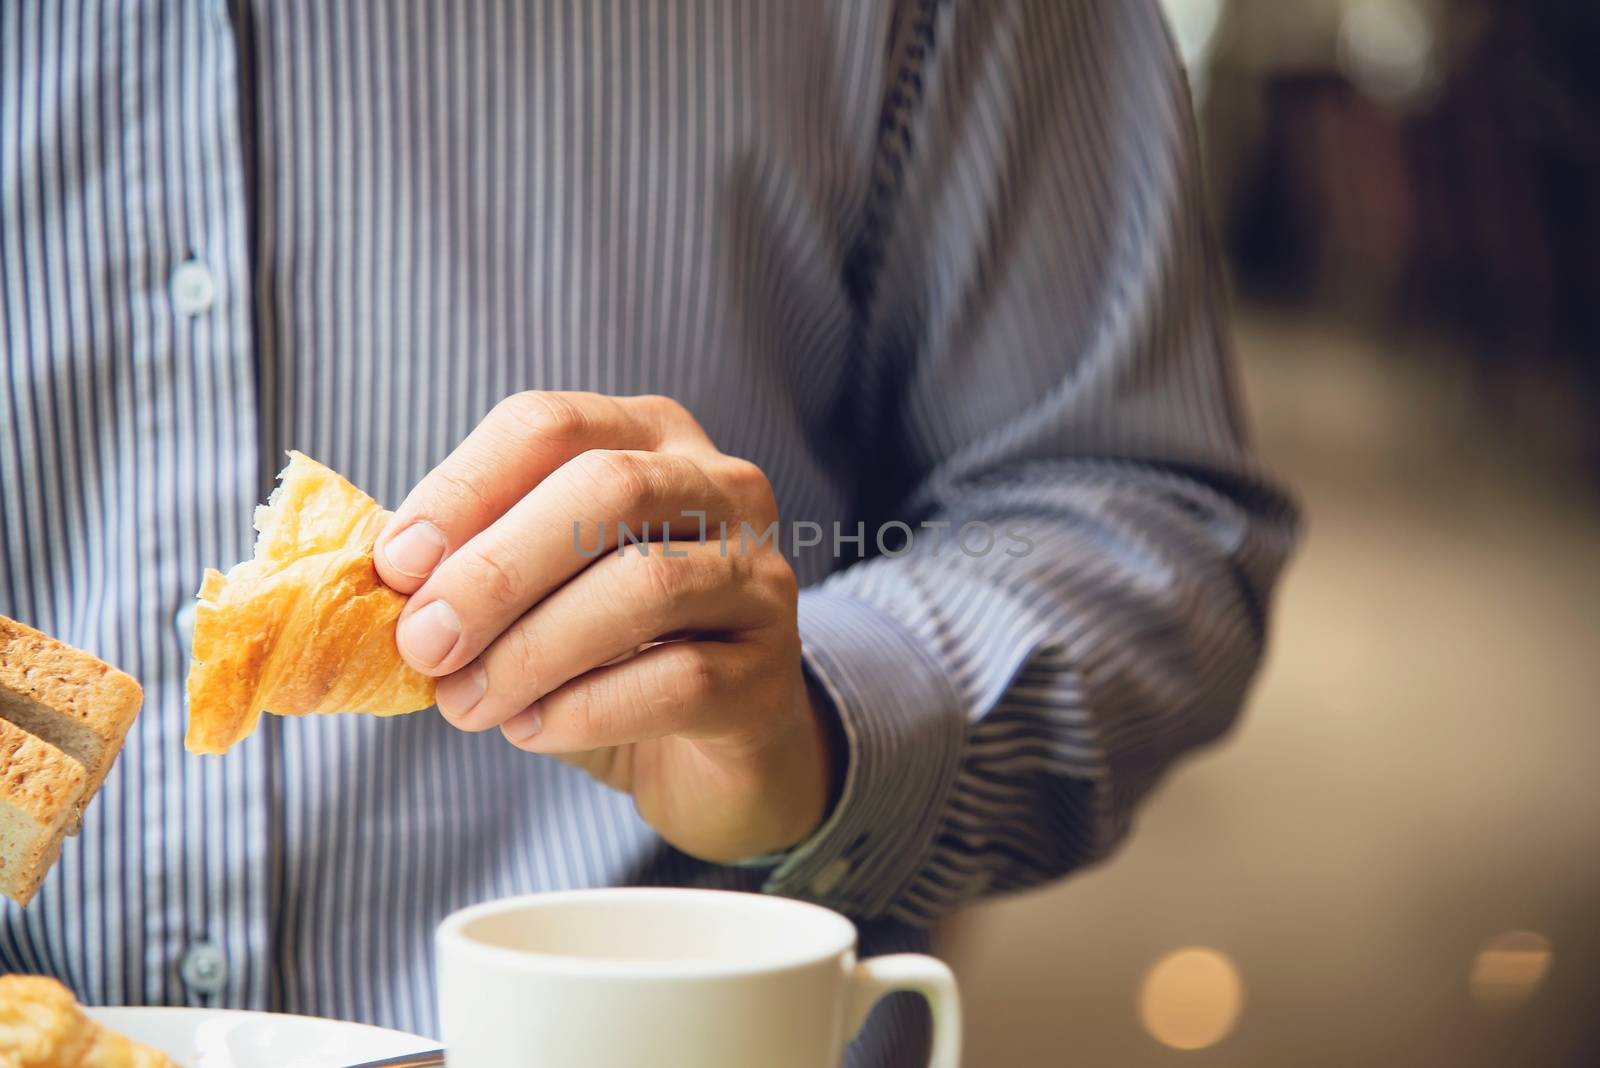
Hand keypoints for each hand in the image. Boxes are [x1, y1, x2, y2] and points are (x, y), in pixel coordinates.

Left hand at [374, 392, 838, 862]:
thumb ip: (471, 565)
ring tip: (465, 702)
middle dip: (496, 569)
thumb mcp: (540, 588)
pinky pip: (676, 679)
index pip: (551, 426)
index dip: (464, 488)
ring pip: (644, 586)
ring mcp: (759, 578)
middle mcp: (722, 489)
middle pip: (607, 490)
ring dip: (531, 649)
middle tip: (423, 643)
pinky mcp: (769, 675)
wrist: (715, 751)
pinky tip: (531, 730)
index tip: (395, 567)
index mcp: (650, 439)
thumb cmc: (610, 653)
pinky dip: (582, 709)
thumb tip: (377, 576)